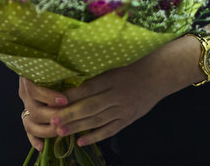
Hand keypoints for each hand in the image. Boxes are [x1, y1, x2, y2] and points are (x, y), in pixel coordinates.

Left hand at [19, 51, 173, 147]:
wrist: (157, 77)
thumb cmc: (131, 69)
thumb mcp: (112, 69)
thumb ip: (95, 79)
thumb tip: (69, 88)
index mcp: (111, 78)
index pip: (87, 88)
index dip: (70, 96)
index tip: (54, 101)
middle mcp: (117, 95)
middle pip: (90, 107)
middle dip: (70, 115)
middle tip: (53, 121)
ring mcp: (123, 109)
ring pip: (97, 120)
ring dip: (78, 127)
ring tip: (61, 132)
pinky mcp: (128, 120)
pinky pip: (109, 130)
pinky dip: (95, 137)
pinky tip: (81, 141)